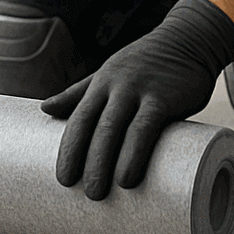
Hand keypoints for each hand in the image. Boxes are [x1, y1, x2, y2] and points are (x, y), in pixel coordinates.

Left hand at [41, 0, 233, 200]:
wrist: (189, 40)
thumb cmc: (145, 64)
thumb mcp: (109, 74)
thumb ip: (80, 92)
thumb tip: (44, 108)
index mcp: (101, 83)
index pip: (78, 118)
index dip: (69, 148)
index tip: (63, 179)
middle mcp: (116, 86)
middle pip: (94, 127)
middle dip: (84, 161)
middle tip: (82, 193)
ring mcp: (139, 90)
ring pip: (115, 128)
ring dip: (104, 163)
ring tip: (99, 193)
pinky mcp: (164, 97)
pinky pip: (145, 127)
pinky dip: (134, 153)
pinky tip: (128, 177)